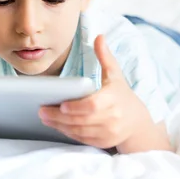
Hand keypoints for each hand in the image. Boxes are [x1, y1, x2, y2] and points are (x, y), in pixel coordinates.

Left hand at [39, 35, 166, 152]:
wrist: (137, 122)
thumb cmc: (121, 95)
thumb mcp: (115, 74)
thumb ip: (105, 56)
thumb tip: (99, 36)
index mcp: (113, 99)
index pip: (93, 106)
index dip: (76, 107)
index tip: (61, 104)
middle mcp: (112, 118)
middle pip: (82, 120)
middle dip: (60, 117)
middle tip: (42, 110)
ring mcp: (108, 132)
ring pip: (80, 131)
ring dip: (60, 125)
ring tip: (45, 117)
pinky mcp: (103, 142)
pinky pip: (82, 139)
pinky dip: (68, 133)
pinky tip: (56, 125)